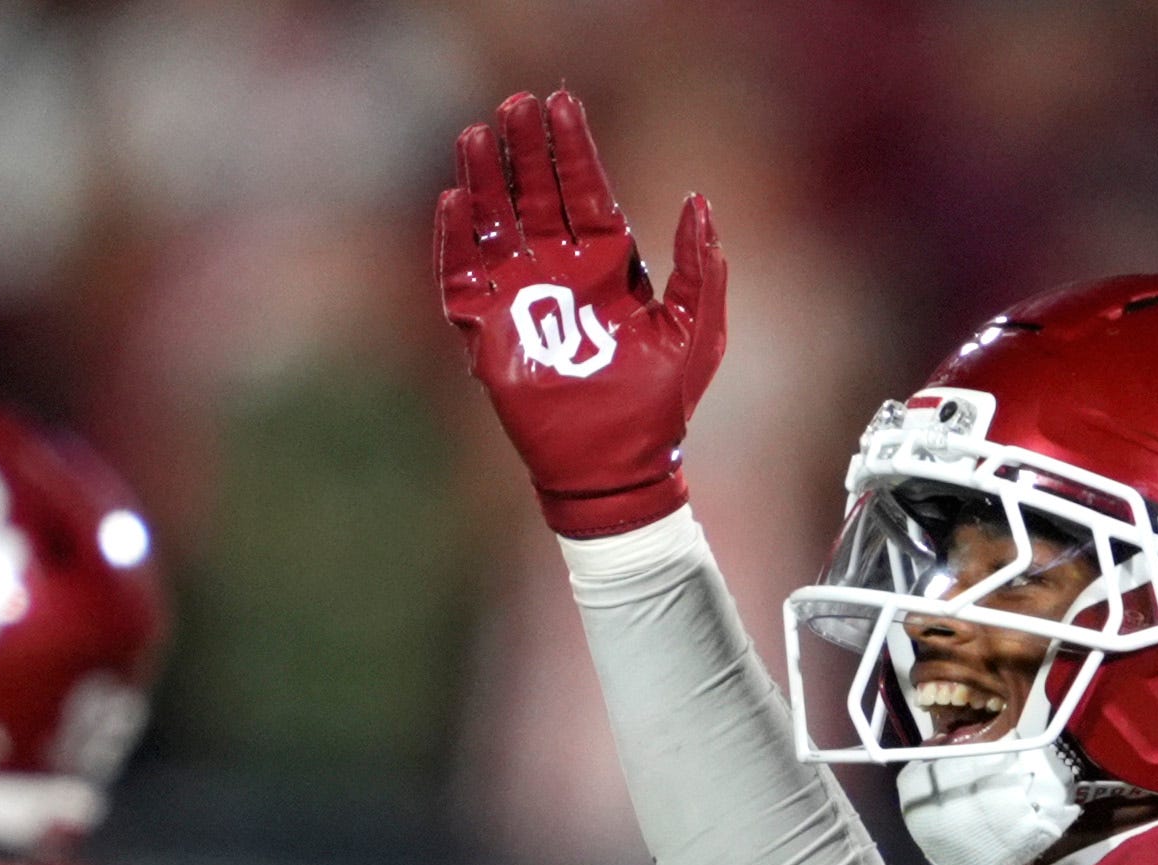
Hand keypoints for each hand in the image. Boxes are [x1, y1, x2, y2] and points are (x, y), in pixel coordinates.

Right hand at [431, 88, 725, 537]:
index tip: (562, 102)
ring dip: (484, 178)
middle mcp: (559, 272)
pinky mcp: (486, 333)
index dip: (573, 147)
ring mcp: (520, 301)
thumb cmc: (661, 407)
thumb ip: (702, 264)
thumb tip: (698, 198)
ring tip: (475, 133)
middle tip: (514, 104)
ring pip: (494, 224)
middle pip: (534, 194)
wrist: (618, 470)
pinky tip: (455, 198)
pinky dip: (455, 240)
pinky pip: (462, 277)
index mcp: (608, 264)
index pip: (584, 189)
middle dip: (524, 149)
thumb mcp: (697, 329)